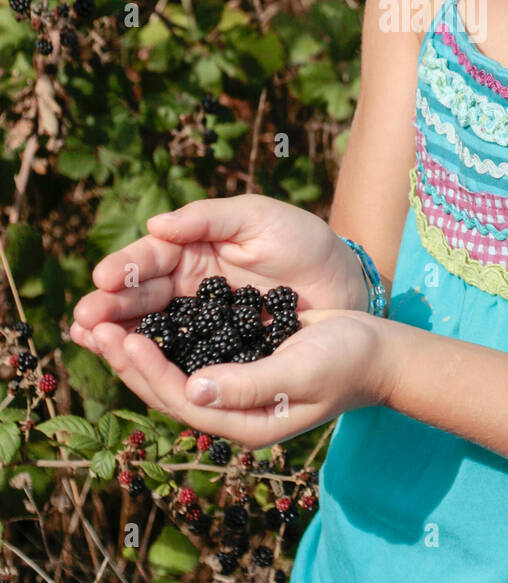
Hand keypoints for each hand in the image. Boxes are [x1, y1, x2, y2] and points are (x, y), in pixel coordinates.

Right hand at [71, 194, 366, 355]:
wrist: (346, 285)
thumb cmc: (306, 244)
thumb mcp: (260, 218)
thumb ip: (208, 219)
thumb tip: (155, 227)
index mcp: (194, 250)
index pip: (150, 259)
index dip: (125, 269)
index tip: (103, 279)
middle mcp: (189, 287)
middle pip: (140, 298)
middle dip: (109, 308)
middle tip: (85, 319)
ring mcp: (202, 322)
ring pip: (150, 330)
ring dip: (119, 337)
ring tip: (90, 340)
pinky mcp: (219, 353)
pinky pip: (180, 358)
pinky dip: (153, 362)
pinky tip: (129, 364)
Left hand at [84, 307, 390, 448]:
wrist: (378, 352)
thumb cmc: (346, 361)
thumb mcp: (300, 372)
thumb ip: (248, 385)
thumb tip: (195, 390)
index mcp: (243, 423)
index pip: (180, 399)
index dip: (147, 370)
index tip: (123, 337)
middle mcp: (230, 411)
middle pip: (163, 389)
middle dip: (124, 358)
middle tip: (89, 325)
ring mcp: (231, 388)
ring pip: (169, 372)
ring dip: (133, 346)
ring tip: (98, 321)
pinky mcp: (235, 363)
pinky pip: (186, 353)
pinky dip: (159, 334)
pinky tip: (140, 315)